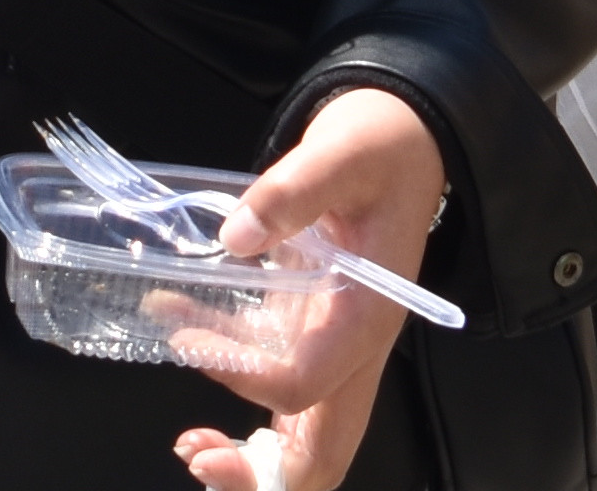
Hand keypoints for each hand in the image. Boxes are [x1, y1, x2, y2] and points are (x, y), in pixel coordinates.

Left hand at [171, 87, 447, 490]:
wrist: (407, 140)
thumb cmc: (382, 146)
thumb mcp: (341, 152)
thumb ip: (292, 191)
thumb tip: (238, 237)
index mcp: (367, 318)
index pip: (305, 384)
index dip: (244, 379)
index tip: (189, 342)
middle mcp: (356, 351)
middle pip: (322, 455)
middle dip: (261, 477)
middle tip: (195, 451)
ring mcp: (338, 351)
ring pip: (306, 444)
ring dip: (251, 462)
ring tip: (190, 444)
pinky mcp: (317, 337)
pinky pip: (283, 394)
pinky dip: (240, 399)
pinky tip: (190, 349)